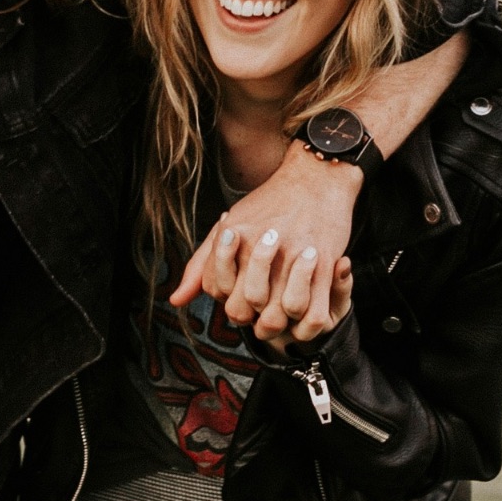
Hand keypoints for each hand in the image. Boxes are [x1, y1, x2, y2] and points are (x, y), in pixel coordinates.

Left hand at [170, 144, 360, 335]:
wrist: (316, 178)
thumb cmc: (271, 203)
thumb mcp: (231, 225)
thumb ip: (202, 265)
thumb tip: (176, 300)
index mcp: (233, 240)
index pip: (216, 291)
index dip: (228, 296)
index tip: (244, 286)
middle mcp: (259, 250)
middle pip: (241, 311)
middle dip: (249, 316)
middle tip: (264, 305)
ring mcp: (293, 259)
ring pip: (275, 318)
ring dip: (279, 321)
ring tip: (283, 307)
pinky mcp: (325, 266)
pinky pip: (312, 315)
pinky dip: (308, 322)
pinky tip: (306, 307)